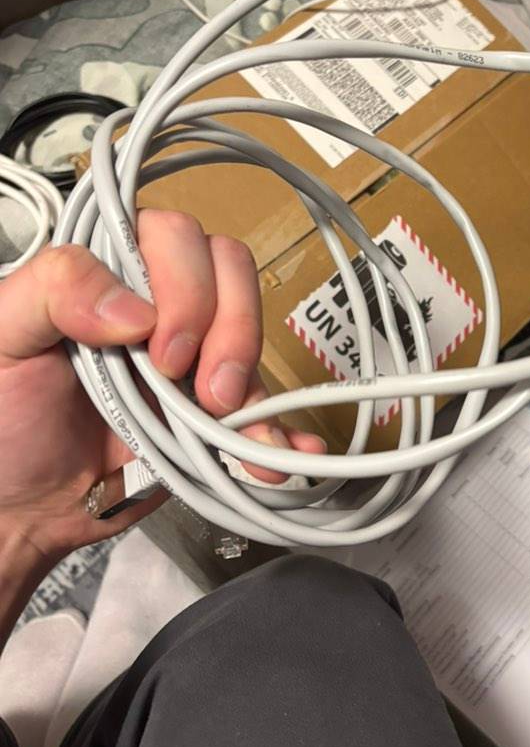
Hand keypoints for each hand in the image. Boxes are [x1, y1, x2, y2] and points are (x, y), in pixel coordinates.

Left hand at [0, 210, 322, 570]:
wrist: (15, 510)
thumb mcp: (1, 339)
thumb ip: (53, 291)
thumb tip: (138, 310)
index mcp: (109, 270)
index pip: (174, 236)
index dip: (185, 286)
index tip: (160, 353)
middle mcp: (158, 300)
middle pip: (230, 271)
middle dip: (230, 330)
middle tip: (200, 390)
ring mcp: (191, 354)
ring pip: (252, 331)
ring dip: (255, 377)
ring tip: (228, 426)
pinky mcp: (211, 410)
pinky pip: (264, 405)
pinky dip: (282, 429)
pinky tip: (284, 454)